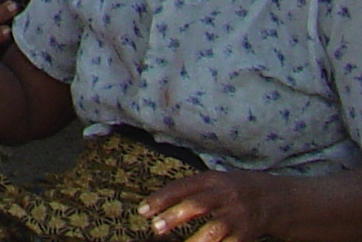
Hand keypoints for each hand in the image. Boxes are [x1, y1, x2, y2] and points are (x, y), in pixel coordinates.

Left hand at [140, 170, 278, 241]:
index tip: (142, 210)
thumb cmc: (232, 190)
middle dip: (175, 216)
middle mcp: (225, 196)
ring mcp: (237, 216)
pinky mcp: (247, 234)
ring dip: (194, 240)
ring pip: (214, 229)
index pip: (182, 187)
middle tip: (156, 227)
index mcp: (212, 180)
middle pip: (197, 205)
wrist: (274, 199)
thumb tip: (156, 206)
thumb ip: (189, 191)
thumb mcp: (213, 182)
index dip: (161, 198)